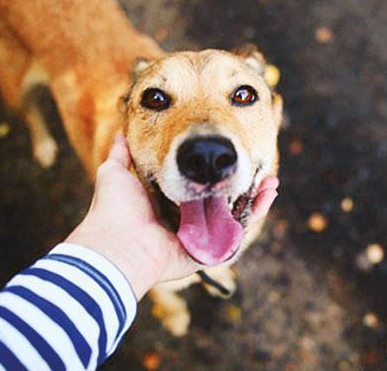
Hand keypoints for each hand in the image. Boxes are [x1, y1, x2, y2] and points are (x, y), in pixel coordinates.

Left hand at [66, 135, 278, 298]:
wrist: (118, 243)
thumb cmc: (116, 209)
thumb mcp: (115, 173)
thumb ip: (121, 155)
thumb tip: (121, 134)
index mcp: (166, 205)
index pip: (198, 187)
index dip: (215, 173)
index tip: (229, 154)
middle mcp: (185, 222)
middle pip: (222, 203)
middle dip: (242, 186)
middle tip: (256, 167)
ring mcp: (199, 238)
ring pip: (234, 217)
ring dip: (255, 198)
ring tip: (270, 180)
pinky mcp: (208, 252)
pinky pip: (237, 235)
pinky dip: (254, 214)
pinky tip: (267, 195)